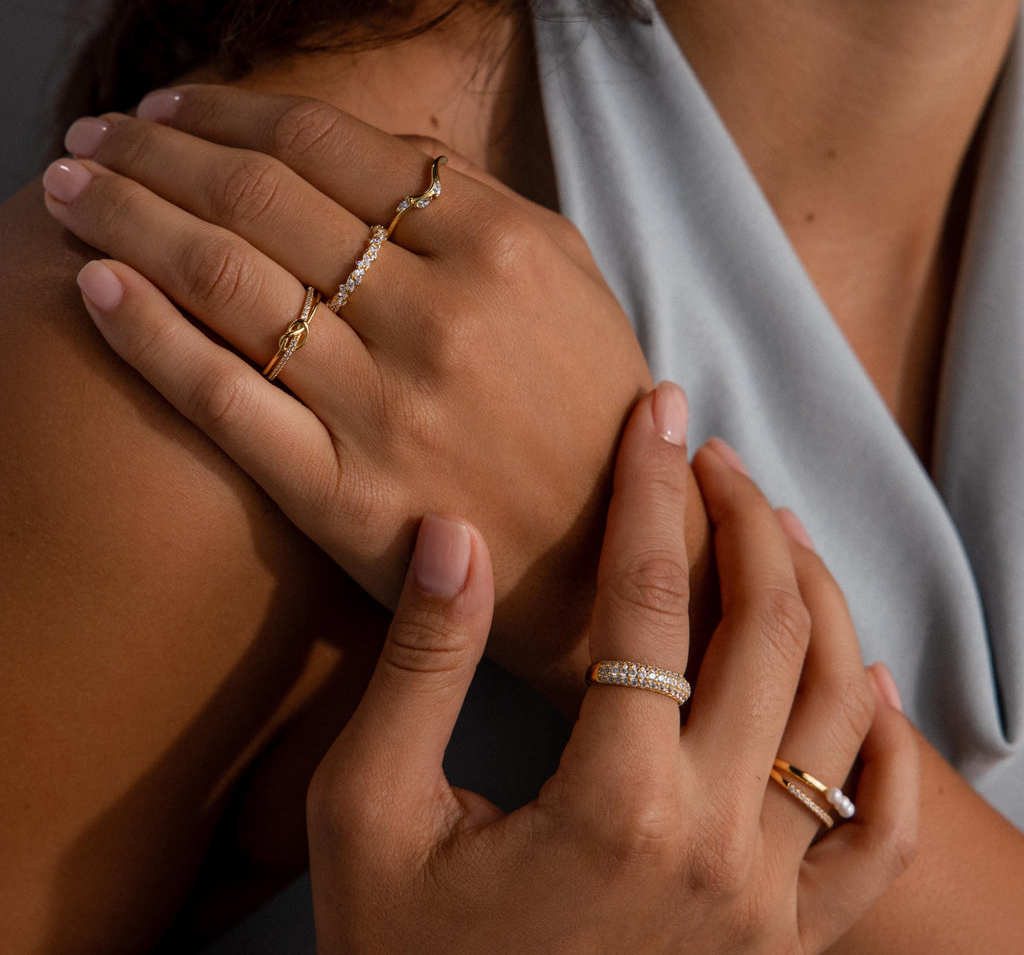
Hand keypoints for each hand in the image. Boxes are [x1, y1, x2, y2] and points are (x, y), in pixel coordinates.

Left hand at [43, 86, 704, 704]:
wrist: (613, 559)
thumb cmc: (595, 413)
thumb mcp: (573, 283)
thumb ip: (485, 204)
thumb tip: (378, 146)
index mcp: (502, 251)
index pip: (332, 147)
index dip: (234, 114)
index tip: (177, 109)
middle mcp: (439, 318)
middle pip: (262, 200)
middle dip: (158, 152)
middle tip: (96, 134)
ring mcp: (387, 409)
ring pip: (228, 282)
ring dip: (128, 219)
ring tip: (69, 188)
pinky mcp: (346, 494)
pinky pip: (230, 401)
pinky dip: (153, 338)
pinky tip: (98, 289)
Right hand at [306, 385, 918, 953]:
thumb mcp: (370, 810)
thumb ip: (421, 667)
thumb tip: (453, 535)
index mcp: (614, 806)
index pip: (649, 599)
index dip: (650, 488)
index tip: (654, 412)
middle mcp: (717, 848)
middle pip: (768, 634)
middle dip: (743, 520)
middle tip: (710, 457)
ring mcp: (767, 905)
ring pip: (841, 713)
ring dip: (818, 602)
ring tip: (776, 532)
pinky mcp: (785, 947)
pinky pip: (876, 837)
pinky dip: (887, 748)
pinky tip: (865, 682)